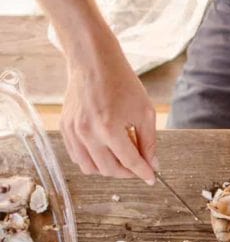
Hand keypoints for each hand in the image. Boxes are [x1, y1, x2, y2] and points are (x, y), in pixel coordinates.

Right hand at [61, 47, 156, 182]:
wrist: (94, 63)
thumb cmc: (122, 83)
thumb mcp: (145, 112)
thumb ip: (149, 142)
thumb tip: (152, 164)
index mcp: (109, 129)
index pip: (129, 162)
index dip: (143, 173)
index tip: (151, 178)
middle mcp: (87, 133)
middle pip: (109, 169)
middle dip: (127, 172)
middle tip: (139, 166)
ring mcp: (73, 131)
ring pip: (90, 168)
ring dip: (108, 169)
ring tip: (122, 157)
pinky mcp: (64, 127)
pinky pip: (77, 156)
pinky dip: (92, 160)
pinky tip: (105, 151)